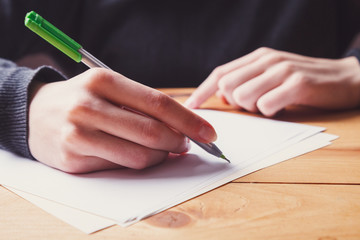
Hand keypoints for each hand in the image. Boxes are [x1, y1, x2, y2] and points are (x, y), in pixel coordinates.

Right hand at [28, 68, 216, 172]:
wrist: (36, 114)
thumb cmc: (83, 100)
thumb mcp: (109, 89)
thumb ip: (143, 107)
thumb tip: (182, 129)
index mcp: (103, 81)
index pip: (158, 102)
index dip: (188, 120)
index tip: (208, 133)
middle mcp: (89, 106)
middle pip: (151, 131)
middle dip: (178, 142)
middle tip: (185, 145)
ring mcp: (78, 134)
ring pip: (139, 156)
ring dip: (159, 157)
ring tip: (161, 150)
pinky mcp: (73, 159)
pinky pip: (119, 168)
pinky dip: (136, 164)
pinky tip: (134, 155)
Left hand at [185, 47, 359, 115]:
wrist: (344, 78)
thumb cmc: (302, 81)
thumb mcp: (271, 75)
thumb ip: (247, 81)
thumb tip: (221, 94)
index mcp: (257, 57)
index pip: (221, 73)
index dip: (202, 90)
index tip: (190, 106)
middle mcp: (267, 60)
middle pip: (227, 86)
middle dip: (233, 103)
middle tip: (252, 106)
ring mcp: (282, 70)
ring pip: (243, 97)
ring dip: (252, 108)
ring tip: (270, 104)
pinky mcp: (297, 84)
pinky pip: (267, 105)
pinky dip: (270, 112)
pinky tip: (282, 107)